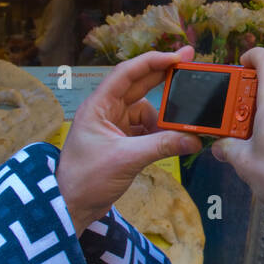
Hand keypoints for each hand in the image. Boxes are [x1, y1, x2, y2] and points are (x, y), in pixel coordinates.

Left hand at [55, 46, 201, 235]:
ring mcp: (113, 126)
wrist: (70, 206)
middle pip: (139, 86)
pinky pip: (145, 129)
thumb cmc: (85, 179)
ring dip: (162, 118)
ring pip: (146, 110)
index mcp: (99, 106)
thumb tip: (193, 139)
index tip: (178, 57)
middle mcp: (106, 111)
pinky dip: (159, 133)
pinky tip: (170, 141)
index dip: (153, 61)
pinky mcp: (120, 142)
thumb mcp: (127, 159)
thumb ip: (162, 146)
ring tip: (179, 129)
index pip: (127, 73)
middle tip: (190, 66)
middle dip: (164, 77)